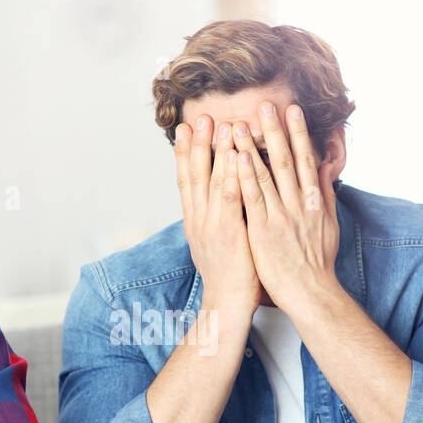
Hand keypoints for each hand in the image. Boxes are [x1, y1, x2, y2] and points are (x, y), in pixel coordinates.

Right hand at [174, 114, 260, 313]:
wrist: (228, 305)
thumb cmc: (230, 276)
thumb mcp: (217, 243)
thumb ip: (218, 220)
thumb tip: (223, 201)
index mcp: (195, 222)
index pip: (186, 181)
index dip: (186, 154)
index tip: (186, 129)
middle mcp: (199, 220)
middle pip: (194, 175)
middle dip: (197, 145)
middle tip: (201, 117)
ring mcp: (212, 225)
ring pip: (211, 180)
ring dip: (216, 151)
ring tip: (222, 124)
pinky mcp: (229, 232)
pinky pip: (230, 197)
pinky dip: (232, 174)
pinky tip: (237, 155)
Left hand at [233, 102, 339, 310]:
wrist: (311, 293)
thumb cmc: (318, 262)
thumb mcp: (329, 224)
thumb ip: (325, 194)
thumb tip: (325, 168)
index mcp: (314, 201)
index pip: (307, 160)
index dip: (299, 133)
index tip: (292, 110)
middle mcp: (299, 204)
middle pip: (286, 160)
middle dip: (274, 131)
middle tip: (264, 105)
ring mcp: (280, 217)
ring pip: (265, 175)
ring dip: (250, 148)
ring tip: (238, 125)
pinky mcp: (263, 231)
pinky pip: (251, 199)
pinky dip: (243, 177)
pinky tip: (233, 159)